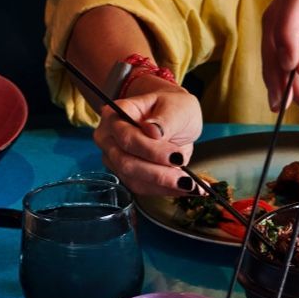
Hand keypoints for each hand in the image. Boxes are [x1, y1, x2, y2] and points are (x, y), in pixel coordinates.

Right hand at [92, 75, 202, 195]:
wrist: (173, 118)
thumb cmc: (172, 107)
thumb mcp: (177, 107)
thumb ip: (165, 119)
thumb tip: (153, 131)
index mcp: (115, 115)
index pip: (127, 137)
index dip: (151, 150)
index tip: (177, 156)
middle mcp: (109, 138)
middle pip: (126, 163)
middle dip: (158, 173)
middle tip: (186, 178)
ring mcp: (114, 159)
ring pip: (133, 180)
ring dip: (163, 185)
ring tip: (189, 185)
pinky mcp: (125, 174)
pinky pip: (142, 188)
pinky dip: (165, 190)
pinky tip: (184, 188)